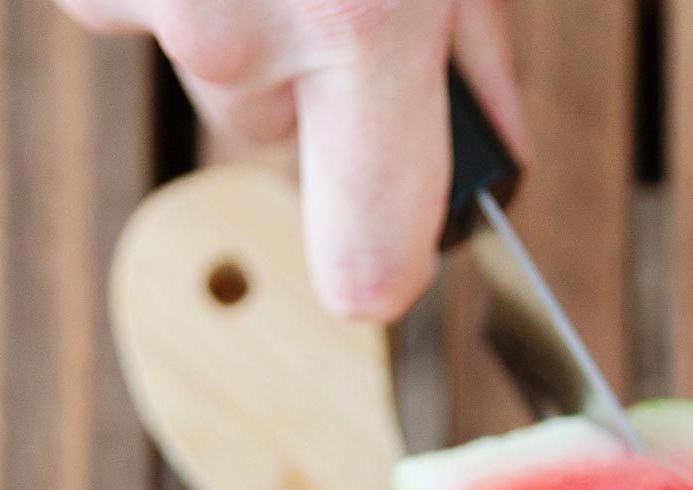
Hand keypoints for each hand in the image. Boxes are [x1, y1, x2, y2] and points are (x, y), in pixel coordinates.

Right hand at [56, 0, 522, 319]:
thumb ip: (464, 46)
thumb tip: (489, 150)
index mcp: (356, 21)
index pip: (368, 259)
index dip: (387, 260)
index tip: (396, 259)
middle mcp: (229, 28)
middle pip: (270, 126)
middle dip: (309, 61)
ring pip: (203, 53)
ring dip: (237, 1)